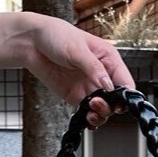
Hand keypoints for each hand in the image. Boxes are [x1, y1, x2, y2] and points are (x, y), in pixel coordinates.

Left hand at [12, 13, 136, 128]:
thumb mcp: (78, 50)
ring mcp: (87, 86)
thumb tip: (109, 86)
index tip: (118, 103)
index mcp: (108, 59)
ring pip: (102, 108)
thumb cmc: (57, 36)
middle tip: (97, 104)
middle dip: (110, 106)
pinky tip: (86, 120)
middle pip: (115, 99)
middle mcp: (100, 74)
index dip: (125, 95)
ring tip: (90, 112)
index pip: (125, 81)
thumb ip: (94, 69)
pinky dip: (88, 119)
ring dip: (99, 114)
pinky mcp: (74, 96)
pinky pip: (86, 111)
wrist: (33, 43)